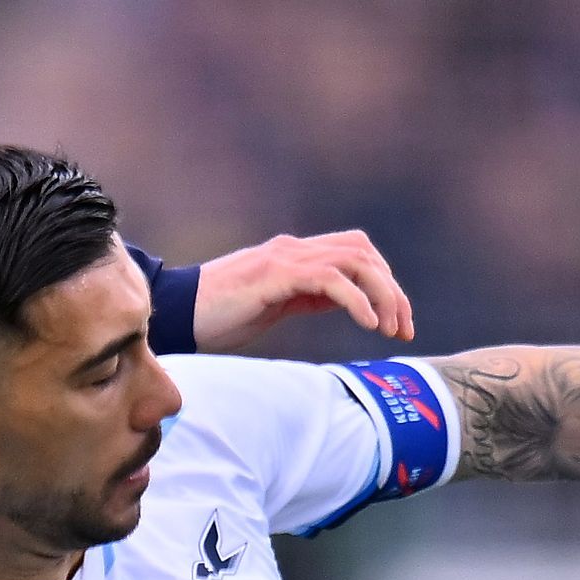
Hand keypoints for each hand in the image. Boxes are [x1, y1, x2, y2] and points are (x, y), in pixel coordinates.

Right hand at [191, 229, 416, 351]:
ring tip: (388, 329)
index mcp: (294, 256)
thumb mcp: (273, 306)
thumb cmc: (217, 316)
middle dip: (393, 291)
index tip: (396, 322)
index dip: (385, 283)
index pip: (355, 252)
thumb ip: (306, 296)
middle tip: (403, 330)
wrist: (176, 314)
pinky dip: (357, 300)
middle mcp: (293, 249)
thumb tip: (345, 301)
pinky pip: (330, 279)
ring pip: (354, 261)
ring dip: (382, 295)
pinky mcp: (275, 275)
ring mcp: (284, 259)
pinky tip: (368, 323)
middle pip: (363, 252)